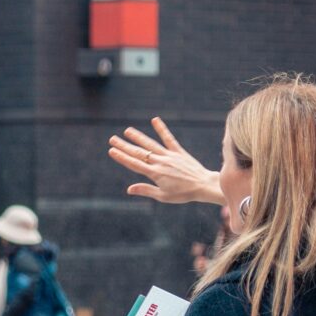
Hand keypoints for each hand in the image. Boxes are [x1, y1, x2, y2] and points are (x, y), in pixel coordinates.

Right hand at [107, 118, 223, 205]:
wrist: (203, 185)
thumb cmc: (183, 194)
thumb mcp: (163, 196)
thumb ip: (146, 190)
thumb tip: (129, 189)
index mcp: (155, 174)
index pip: (134, 164)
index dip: (122, 157)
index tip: (111, 151)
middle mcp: (160, 162)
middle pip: (139, 153)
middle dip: (125, 146)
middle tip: (112, 139)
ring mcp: (169, 156)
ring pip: (151, 144)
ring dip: (138, 137)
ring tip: (127, 130)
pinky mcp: (178, 152)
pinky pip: (169, 139)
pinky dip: (161, 129)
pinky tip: (154, 120)